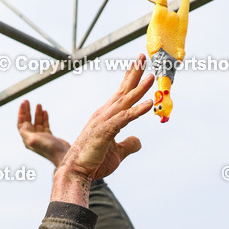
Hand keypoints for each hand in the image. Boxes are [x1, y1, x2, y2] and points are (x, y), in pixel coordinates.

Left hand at [17, 100, 69, 167]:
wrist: (62, 155)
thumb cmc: (48, 148)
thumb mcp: (33, 139)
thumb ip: (25, 132)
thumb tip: (22, 125)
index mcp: (27, 139)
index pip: (21, 123)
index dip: (21, 113)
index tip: (24, 103)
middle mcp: (33, 138)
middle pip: (27, 122)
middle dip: (27, 111)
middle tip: (27, 101)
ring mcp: (41, 137)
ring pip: (37, 122)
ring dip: (37, 113)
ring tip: (38, 104)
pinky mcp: (49, 136)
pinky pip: (45, 125)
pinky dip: (44, 118)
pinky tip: (45, 111)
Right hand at [61, 55, 152, 180]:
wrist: (76, 172)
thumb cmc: (93, 161)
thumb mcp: (117, 153)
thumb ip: (128, 144)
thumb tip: (138, 140)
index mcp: (106, 117)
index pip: (120, 94)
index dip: (130, 79)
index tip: (139, 66)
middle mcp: (104, 114)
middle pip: (123, 91)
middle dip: (134, 73)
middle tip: (142, 56)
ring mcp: (104, 121)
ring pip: (125, 101)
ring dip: (140, 88)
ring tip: (152, 76)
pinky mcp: (106, 131)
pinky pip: (125, 118)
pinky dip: (138, 110)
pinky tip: (150, 103)